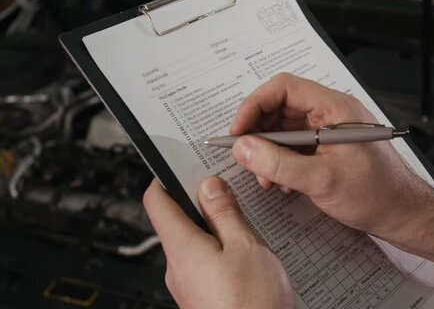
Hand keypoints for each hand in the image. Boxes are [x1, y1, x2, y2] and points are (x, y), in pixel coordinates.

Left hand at [143, 177, 293, 308]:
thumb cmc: (251, 305)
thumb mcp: (245, 246)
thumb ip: (225, 214)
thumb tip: (210, 188)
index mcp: (182, 247)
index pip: (156, 201)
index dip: (164, 177)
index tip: (180, 164)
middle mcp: (177, 266)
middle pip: (177, 221)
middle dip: (200, 203)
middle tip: (228, 192)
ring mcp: (188, 284)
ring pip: (194, 243)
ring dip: (215, 228)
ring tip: (245, 224)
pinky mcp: (202, 297)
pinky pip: (204, 263)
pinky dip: (220, 250)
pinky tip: (246, 254)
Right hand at [229, 73, 433, 266]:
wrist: (403, 214)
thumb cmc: (376, 194)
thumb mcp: (321, 180)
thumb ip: (278, 163)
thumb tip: (244, 148)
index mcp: (335, 108)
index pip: (284, 88)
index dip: (255, 105)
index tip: (238, 131)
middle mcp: (331, 113)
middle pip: (281, 108)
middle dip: (259, 133)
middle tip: (246, 157)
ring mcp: (330, 130)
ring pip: (285, 129)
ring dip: (269, 151)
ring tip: (265, 177)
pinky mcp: (328, 147)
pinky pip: (295, 145)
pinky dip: (282, 161)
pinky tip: (281, 182)